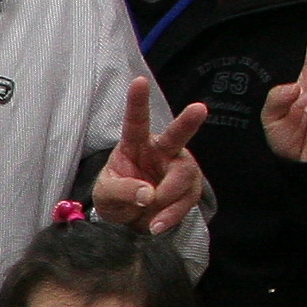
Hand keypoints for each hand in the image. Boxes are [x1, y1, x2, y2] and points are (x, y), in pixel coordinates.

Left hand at [91, 76, 209, 234]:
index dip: (137, 102)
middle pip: (177, 136)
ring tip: (150, 220)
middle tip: (199, 109)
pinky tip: (156, 225)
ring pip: (184, 177)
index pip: (136, 121)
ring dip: (167, 200)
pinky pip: (187, 201)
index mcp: (135, 144)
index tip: (139, 81)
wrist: (130, 219)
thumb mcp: (106, 195)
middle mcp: (161, 151)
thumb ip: (123, 191)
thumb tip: (147, 194)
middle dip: (188, 122)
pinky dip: (171, 216)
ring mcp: (178, 168)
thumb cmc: (115, 196)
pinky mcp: (189, 188)